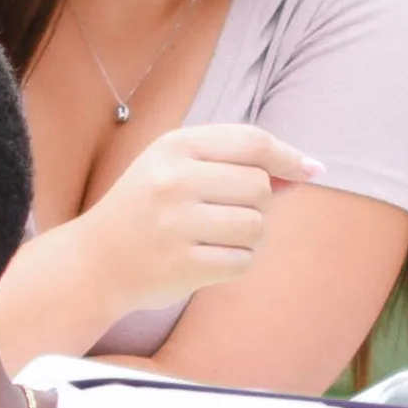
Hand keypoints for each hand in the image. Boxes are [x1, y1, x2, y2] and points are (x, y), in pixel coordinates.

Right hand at [67, 122, 318, 324]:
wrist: (94, 262)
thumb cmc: (146, 210)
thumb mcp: (178, 169)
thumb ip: (234, 164)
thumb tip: (303, 171)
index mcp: (174, 147)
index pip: (251, 142)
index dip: (289, 156)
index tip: (313, 169)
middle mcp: (173, 181)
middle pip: (260, 186)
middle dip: (259, 204)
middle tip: (230, 215)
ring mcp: (176, 225)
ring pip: (256, 227)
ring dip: (250, 237)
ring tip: (218, 239)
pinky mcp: (181, 265)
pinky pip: (242, 262)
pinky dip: (236, 263)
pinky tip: (209, 260)